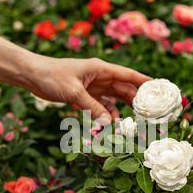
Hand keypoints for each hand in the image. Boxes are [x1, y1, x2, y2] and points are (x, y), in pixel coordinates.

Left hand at [30, 57, 150, 121]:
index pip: (128, 75)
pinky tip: (112, 123)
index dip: (145, 82)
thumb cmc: (52, 77)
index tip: (160, 89)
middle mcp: (100, 76)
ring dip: (122, 109)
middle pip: (124, 89)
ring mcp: (93, 86)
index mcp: (100, 69)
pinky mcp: (84, 95)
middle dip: (137, 100)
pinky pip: (101, 105)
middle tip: (150, 113)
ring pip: (114, 98)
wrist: (33, 76)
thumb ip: (93, 107)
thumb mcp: (74, 92)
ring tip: (133, 122)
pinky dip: (107, 114)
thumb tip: (109, 123)